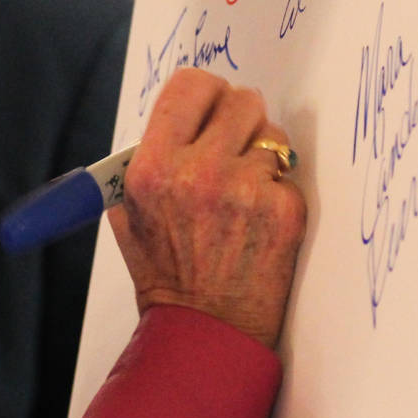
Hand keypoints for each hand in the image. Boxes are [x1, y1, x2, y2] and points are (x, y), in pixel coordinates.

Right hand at [108, 68, 307, 347]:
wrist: (205, 332)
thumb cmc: (166, 273)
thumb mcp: (129, 214)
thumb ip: (148, 160)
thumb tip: (179, 115)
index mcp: (153, 167)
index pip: (191, 85)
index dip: (206, 93)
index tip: (212, 107)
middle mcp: (198, 171)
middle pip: (242, 99)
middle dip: (240, 121)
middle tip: (234, 146)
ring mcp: (245, 190)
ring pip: (272, 134)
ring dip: (262, 155)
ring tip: (244, 192)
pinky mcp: (284, 210)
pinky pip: (288, 174)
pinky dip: (277, 191)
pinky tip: (259, 221)